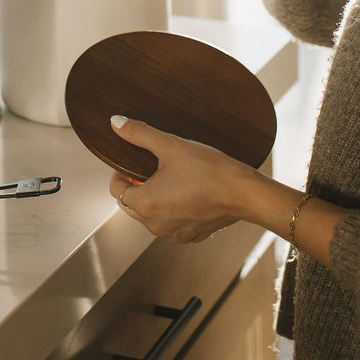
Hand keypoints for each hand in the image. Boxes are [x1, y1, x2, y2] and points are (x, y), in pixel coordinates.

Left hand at [108, 116, 255, 243]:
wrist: (244, 194)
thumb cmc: (208, 169)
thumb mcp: (170, 146)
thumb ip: (140, 134)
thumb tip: (115, 122)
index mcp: (145, 205)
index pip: (116, 190)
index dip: (120, 174)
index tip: (131, 162)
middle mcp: (155, 226)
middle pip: (131, 205)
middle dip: (135, 187)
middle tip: (149, 168)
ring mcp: (173, 235)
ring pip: (151, 216)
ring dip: (153, 200)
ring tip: (169, 179)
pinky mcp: (191, 237)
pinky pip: (171, 223)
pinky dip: (172, 210)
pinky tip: (186, 193)